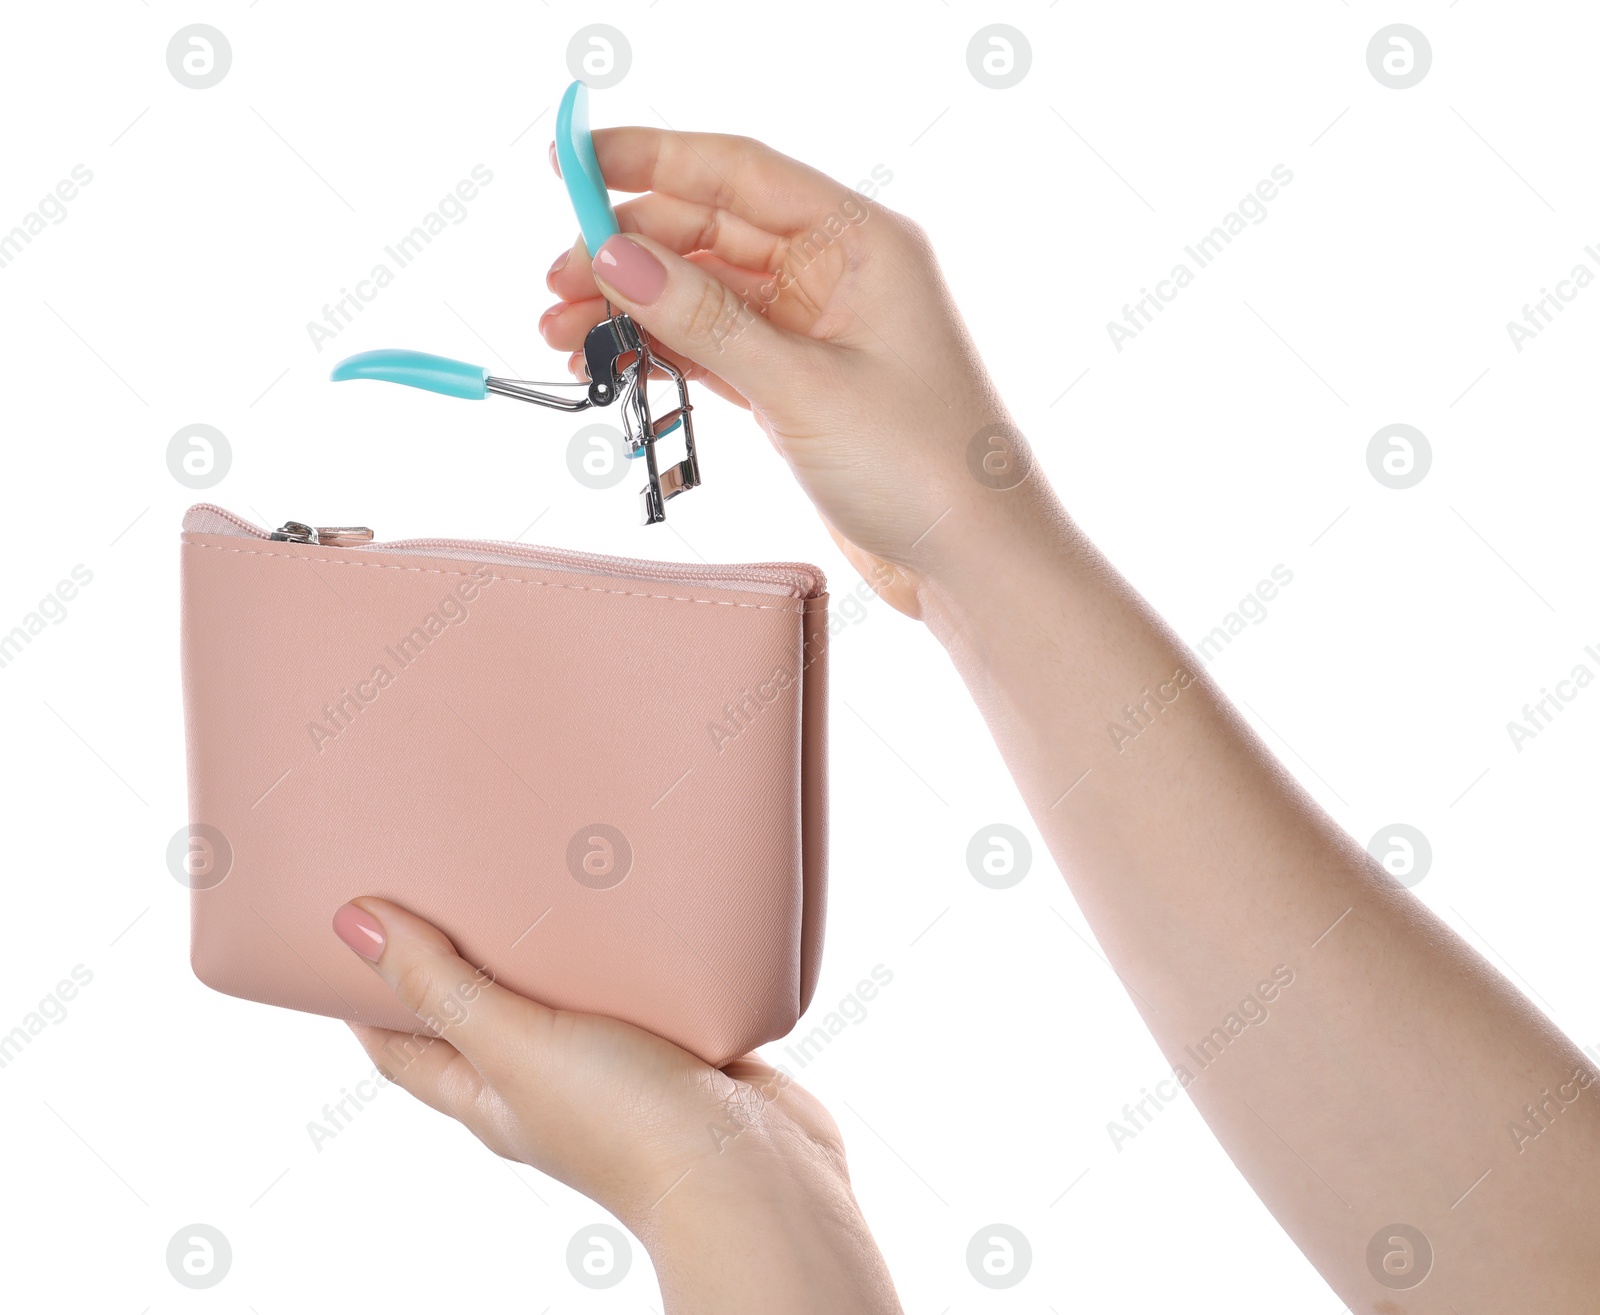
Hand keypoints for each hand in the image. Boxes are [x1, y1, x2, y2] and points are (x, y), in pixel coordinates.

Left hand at [332, 898, 901, 1313]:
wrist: (752, 1170)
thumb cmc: (626, 1123)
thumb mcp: (514, 1044)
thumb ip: (441, 985)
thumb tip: (352, 924)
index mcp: (490, 1096)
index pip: (403, 1046)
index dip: (367, 994)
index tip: (351, 925)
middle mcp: (546, 1084)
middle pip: (481, 1013)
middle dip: (459, 953)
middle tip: (445, 874)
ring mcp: (615, 1066)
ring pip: (565, 995)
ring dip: (548, 944)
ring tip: (538, 866)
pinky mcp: (679, 1044)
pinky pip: (639, 986)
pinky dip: (624, 949)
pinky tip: (633, 903)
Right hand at [540, 128, 1044, 615]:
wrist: (970, 561)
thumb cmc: (922, 465)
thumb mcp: (801, 384)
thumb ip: (705, 317)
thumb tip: (618, 255)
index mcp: (861, 240)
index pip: (739, 170)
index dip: (650, 157)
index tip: (572, 161)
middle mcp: (837, 272)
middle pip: (711, 230)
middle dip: (629, 250)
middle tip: (556, 281)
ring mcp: (815, 329)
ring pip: (704, 292)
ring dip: (635, 307)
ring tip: (563, 335)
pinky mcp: (798, 383)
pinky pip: (715, 345)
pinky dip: (664, 350)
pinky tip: (613, 360)